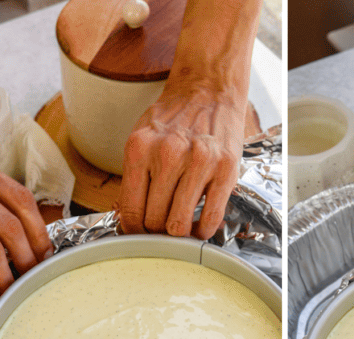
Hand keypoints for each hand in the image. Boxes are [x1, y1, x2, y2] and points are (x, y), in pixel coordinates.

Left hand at [117, 81, 245, 240]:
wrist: (208, 89)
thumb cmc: (173, 118)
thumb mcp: (141, 139)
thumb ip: (133, 177)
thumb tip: (128, 218)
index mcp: (140, 149)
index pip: (131, 210)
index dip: (133, 230)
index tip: (138, 234)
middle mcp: (168, 155)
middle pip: (154, 220)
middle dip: (155, 231)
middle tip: (160, 228)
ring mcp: (199, 162)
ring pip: (179, 224)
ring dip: (178, 233)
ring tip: (180, 226)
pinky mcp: (225, 170)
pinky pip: (210, 218)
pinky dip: (203, 230)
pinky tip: (199, 225)